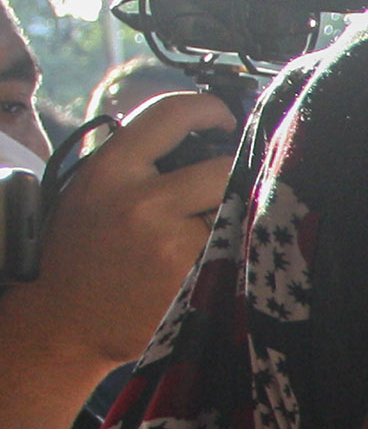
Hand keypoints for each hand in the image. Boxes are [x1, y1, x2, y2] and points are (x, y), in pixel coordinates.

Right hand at [23, 92, 233, 372]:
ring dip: (239, 215)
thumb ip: (136, 161)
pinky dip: (238, 250)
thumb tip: (198, 133)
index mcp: (110, 169)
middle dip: (237, 173)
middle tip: (235, 183)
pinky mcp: (195, 277)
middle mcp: (141, 201)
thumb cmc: (83, 252)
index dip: (209, 108)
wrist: (68, 319)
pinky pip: (238, 248)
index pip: (170, 113)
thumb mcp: (92, 191)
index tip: (225, 118)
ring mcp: (171, 241)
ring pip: (237, 210)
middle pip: (224, 165)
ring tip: (214, 231)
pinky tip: (217, 260)